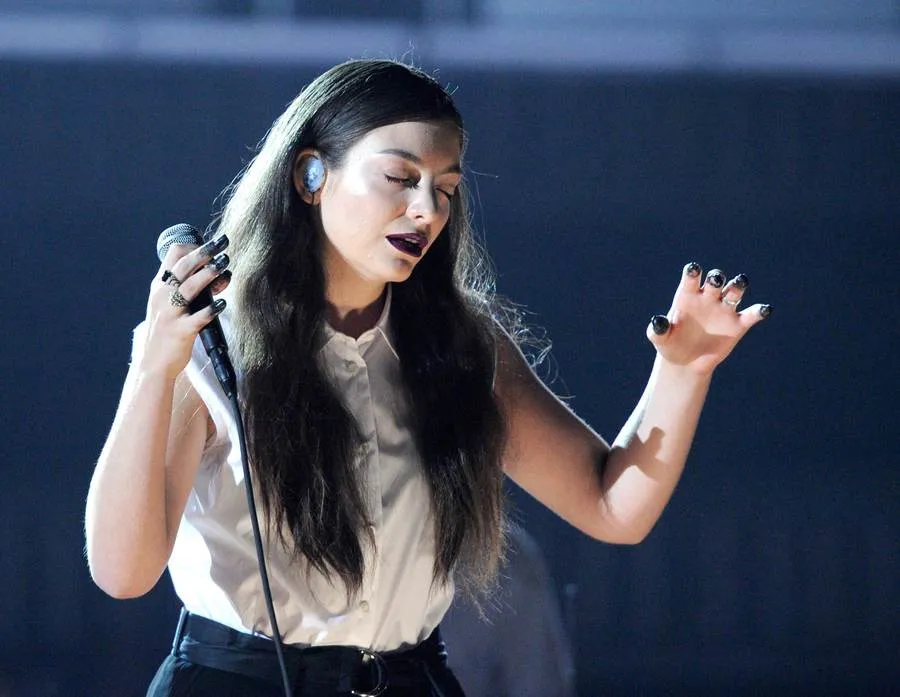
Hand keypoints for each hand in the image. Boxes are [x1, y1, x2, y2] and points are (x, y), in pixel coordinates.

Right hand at [139, 235, 231, 379]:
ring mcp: (170, 313)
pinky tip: (222, 304)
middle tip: (223, 242)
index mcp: (160, 286)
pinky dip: (211, 309)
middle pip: (184, 266)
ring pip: (189, 287)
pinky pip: (198, 317)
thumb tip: (218, 274)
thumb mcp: (170, 304)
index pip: (173, 255)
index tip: (210, 245)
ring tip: (225, 265)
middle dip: (205, 251)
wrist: (154, 362)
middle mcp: (162, 295)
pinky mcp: (180, 330)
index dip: (193, 246)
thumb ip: (189, 289)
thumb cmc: (167, 330)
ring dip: (209, 274)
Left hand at [646, 262, 770, 375]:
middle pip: (716, 280)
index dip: (693, 272)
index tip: (693, 270)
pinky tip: (764, 309)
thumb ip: (657, 329)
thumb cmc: (670, 345)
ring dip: (738, 286)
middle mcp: (708, 298)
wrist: (685, 362)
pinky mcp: (738, 325)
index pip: (692, 278)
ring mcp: (724, 310)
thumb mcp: (660, 339)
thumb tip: (658, 321)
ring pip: (734, 291)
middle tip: (715, 281)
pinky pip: (751, 314)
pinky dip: (759, 311)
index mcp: (688, 295)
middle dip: (717, 278)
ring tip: (739, 284)